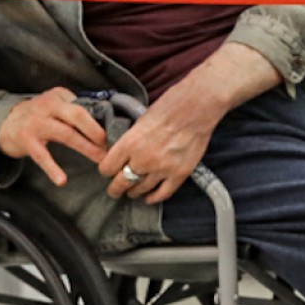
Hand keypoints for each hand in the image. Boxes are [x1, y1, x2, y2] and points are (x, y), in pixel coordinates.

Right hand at [0, 88, 106, 186]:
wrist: (1, 121)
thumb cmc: (34, 115)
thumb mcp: (53, 103)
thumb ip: (73, 108)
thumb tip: (103, 121)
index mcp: (59, 96)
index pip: (84, 105)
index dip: (101, 119)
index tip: (116, 133)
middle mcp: (48, 106)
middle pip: (78, 115)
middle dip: (97, 130)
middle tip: (112, 145)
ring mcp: (37, 124)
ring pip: (66, 134)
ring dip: (86, 148)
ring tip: (100, 160)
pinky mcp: (26, 141)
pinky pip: (42, 156)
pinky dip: (52, 169)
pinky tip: (62, 180)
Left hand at [101, 97, 215, 204]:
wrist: (198, 106)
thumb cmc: (171, 105)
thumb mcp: (141, 119)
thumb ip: (131, 139)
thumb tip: (123, 152)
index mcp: (130, 142)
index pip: (107, 168)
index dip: (106, 170)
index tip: (108, 171)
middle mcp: (143, 159)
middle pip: (120, 183)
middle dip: (115, 188)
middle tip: (115, 190)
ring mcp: (162, 169)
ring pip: (140, 190)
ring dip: (134, 192)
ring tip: (132, 191)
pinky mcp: (179, 174)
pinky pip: (162, 194)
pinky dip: (153, 198)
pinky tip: (149, 198)